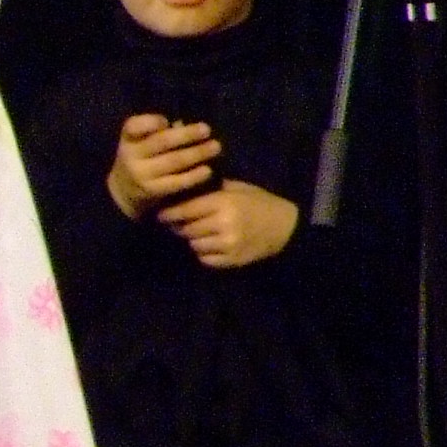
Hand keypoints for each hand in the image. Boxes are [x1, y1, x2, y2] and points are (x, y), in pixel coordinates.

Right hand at [106, 114, 219, 217]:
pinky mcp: (152, 191)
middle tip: (206, 130)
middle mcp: (130, 156)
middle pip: (161, 142)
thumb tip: (184, 124)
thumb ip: (158, 133)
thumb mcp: (140, 142)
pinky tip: (208, 170)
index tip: (167, 120)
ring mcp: (141, 175)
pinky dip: (194, 175)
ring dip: (197, 153)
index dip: (150, 122)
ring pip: (173, 161)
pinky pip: (177, 182)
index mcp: (128, 139)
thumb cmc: (141, 158)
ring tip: (216, 147)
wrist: (125, 192)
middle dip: (186, 134)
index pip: (133, 126)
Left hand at [164, 178, 300, 269]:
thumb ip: (213, 188)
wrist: (288, 228)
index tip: (159, 214)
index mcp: (223, 202)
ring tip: (196, 233)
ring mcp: (228, 243)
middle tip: (177, 224)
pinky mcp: (233, 260)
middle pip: (186, 229)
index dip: (168, 213)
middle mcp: (223, 223)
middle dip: (179, 226)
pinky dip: (203, 253)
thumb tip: (185, 186)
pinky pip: (205, 259)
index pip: (185, 210)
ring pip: (194, 244)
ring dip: (192, 239)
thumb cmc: (260, 203)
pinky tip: (210, 245)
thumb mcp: (239, 188)